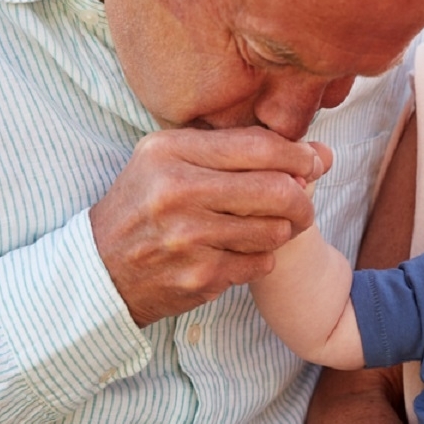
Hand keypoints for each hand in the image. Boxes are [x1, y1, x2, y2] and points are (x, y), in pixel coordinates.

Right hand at [90, 127, 331, 325]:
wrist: (99, 270)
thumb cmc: (145, 205)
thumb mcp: (173, 161)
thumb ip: (243, 151)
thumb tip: (323, 154)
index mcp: (170, 153)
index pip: (259, 146)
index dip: (298, 155)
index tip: (311, 163)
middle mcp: (177, 192)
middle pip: (278, 190)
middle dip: (303, 198)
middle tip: (302, 203)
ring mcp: (189, 238)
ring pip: (275, 230)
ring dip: (282, 230)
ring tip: (265, 226)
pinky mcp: (200, 276)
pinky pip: (261, 263)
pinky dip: (261, 258)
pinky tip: (239, 252)